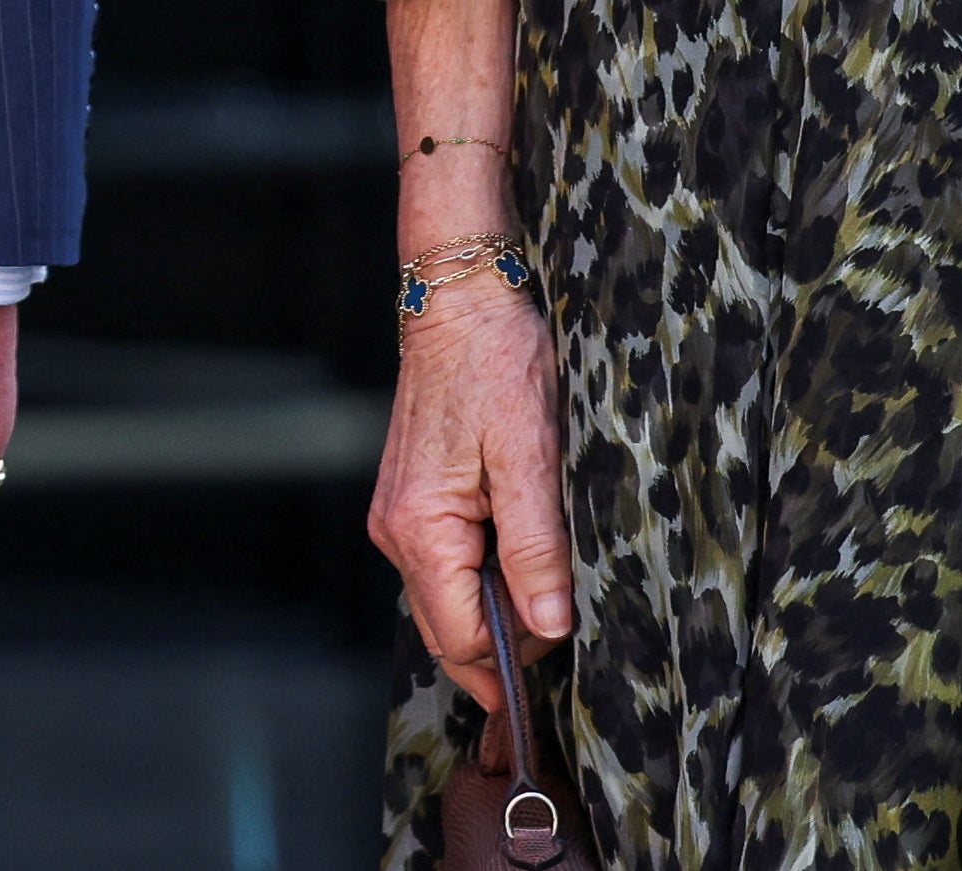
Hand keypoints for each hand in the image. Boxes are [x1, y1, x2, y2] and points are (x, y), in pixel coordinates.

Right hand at [371, 264, 570, 712]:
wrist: (460, 300)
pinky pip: (446, 566)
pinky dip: (483, 576)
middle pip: (446, 631)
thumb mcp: (530, 456)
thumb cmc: (495, 364)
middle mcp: (396, 532)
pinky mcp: (411, 502)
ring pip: (447, 600)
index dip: (512, 661)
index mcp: (420, 529)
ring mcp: (399, 517)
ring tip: (549, 577)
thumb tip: (546, 628)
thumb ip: (535, 548)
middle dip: (504, 643)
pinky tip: (522, 552)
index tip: (563, 653)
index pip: (459, 640)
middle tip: (565, 617)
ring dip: (496, 608)